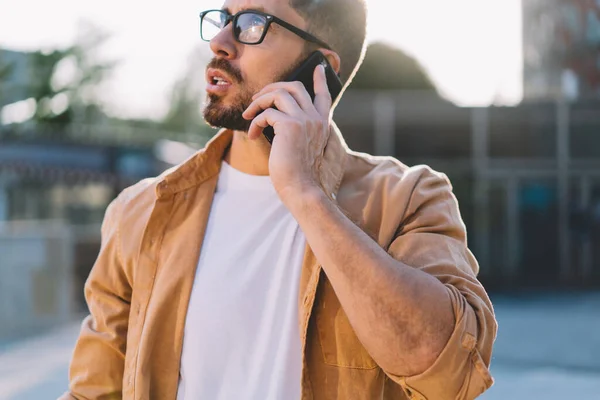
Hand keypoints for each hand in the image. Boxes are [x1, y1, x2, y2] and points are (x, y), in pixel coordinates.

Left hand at [242, 64, 331, 203]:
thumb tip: (278, 118)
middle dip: (272, 88)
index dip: (320, 80)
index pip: (324, 96)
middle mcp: (316, 118)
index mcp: (322, 124)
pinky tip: (254, 136)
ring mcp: (304, 120)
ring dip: (259, 101)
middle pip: (295, 87)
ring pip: (279, 93)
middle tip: (258, 98)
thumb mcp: (302, 148)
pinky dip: (256, 122)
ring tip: (249, 115)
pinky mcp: (290, 125)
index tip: (318, 67)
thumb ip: (298, 131)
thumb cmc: (298, 174)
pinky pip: (266, 113)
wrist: (301, 189)